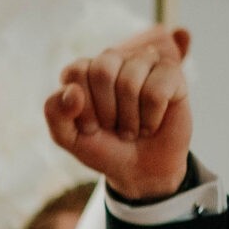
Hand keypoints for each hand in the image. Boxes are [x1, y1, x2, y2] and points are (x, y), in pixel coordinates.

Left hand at [46, 26, 193, 201]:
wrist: (139, 168)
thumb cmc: (102, 147)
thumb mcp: (68, 137)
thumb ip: (56, 113)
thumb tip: (72, 90)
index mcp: (85, 71)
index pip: (76, 71)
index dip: (82, 107)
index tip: (89, 127)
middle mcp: (114, 60)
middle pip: (102, 71)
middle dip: (105, 111)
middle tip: (112, 126)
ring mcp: (145, 63)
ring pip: (130, 81)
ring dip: (129, 118)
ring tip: (131, 128)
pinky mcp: (172, 73)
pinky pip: (156, 91)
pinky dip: (151, 117)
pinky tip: (152, 123)